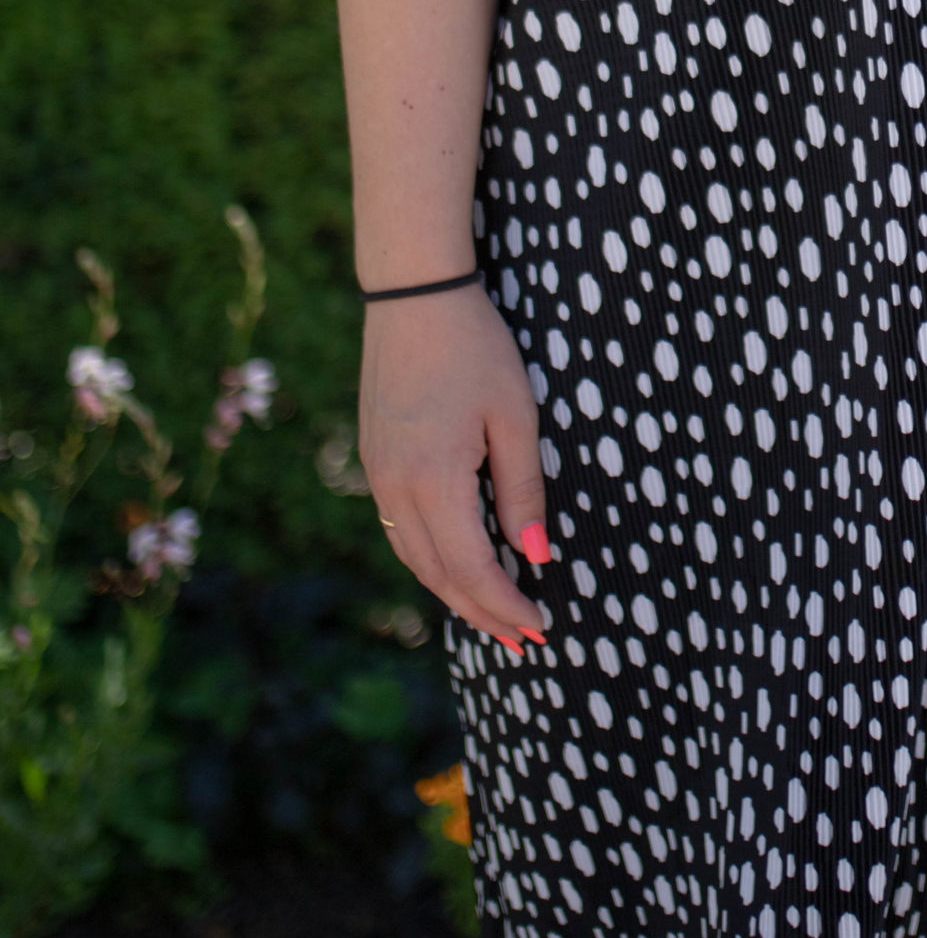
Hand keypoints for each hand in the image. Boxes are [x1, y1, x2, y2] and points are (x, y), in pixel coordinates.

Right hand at [357, 281, 549, 652]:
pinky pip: (400, 530)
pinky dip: (431, 560)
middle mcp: (395, 489)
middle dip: (482, 613)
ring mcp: (378, 475)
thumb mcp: (515, 416)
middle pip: (438, 574)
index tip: (539, 628)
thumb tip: (536, 555)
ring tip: (492, 616)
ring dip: (453, 592)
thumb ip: (522, 489)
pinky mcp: (374, 459)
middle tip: (522, 641)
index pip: (473, 568)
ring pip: (414, 557)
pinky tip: (455, 565)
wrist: (413, 296)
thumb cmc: (475, 348)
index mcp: (434, 482)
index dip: (506, 605)